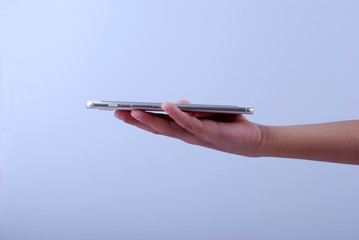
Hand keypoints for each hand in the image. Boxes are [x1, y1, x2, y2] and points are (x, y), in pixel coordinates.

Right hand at [114, 100, 262, 156]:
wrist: (252, 140)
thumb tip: (178, 103)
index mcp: (183, 130)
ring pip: (168, 127)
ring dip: (149, 119)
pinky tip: (165, 105)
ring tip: (132, 110)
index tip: (121, 111)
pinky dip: (177, 114)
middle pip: (156, 127)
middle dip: (135, 120)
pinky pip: (189, 122)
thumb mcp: (206, 114)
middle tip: (115, 112)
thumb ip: (191, 110)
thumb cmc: (228, 126)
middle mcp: (185, 135)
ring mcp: (195, 134)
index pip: (157, 125)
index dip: (138, 120)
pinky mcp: (207, 132)